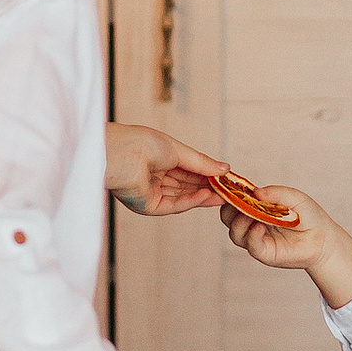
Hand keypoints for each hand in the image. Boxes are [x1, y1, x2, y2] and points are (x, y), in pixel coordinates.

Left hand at [105, 122, 226, 214]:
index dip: (208, 174)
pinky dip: (191, 201)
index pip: (189, 170)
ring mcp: (152, 193)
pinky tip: (207, 196)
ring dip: (204, 196)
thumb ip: (202, 163)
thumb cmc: (143, 144)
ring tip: (224, 195)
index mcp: (160, 160)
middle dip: (209, 187)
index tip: (227, 177)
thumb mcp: (179, 151)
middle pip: (187, 185)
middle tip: (230, 190)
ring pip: (183, 197)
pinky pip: (174, 205)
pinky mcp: (149, 206)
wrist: (121, 154)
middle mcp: (155, 177)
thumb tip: (225, 168)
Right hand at [230, 187, 351, 308]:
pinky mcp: (264, 253)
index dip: (229, 194)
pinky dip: (252, 235)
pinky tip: (260, 226)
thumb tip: (255, 192)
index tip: (230, 187)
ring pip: (235, 232)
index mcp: (256, 207)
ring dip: (239, 222)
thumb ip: (275, 193)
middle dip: (229, 208)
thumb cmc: (309, 216)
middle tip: (238, 201)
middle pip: (227, 217)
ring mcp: (257, 239)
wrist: (323, 238)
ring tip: (250, 214)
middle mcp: (252, 223)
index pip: (234, 200)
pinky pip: (251, 245)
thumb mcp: (294, 197)